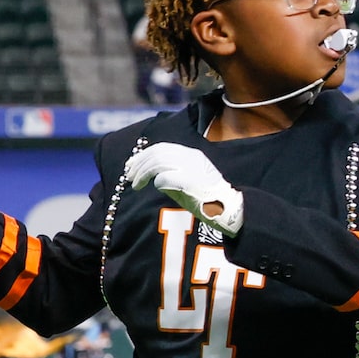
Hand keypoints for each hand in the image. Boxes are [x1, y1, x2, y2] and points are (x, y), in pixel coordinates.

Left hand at [121, 142, 241, 235]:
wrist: (229, 209)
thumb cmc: (208, 199)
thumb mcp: (191, 179)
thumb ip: (173, 173)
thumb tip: (150, 175)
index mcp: (192, 155)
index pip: (161, 148)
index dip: (143, 155)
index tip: (131, 165)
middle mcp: (191, 157)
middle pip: (156, 153)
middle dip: (138, 164)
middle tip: (129, 177)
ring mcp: (190, 168)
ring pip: (156, 163)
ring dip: (142, 173)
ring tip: (135, 185)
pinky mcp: (188, 181)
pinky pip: (162, 178)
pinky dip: (155, 182)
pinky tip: (153, 188)